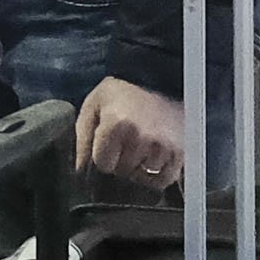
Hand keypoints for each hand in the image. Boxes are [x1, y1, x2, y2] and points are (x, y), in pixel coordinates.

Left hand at [75, 72, 188, 198]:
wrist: (160, 80)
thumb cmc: (121, 95)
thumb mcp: (93, 107)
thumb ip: (82, 138)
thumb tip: (79, 169)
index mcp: (116, 124)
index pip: (103, 164)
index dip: (103, 156)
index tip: (108, 144)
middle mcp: (141, 137)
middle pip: (123, 171)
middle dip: (121, 161)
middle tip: (125, 142)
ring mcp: (162, 146)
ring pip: (142, 177)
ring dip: (139, 167)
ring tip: (140, 147)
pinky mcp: (179, 152)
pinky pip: (164, 179)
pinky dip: (157, 176)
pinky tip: (153, 160)